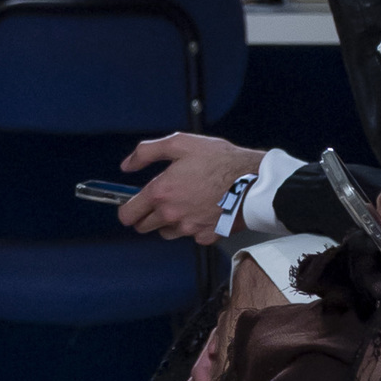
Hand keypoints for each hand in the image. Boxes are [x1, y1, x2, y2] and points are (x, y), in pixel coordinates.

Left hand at [119, 131, 260, 240]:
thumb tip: (127, 165)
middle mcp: (172, 215)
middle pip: (143, 227)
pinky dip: (193, 226)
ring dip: (169, 222)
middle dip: (147, 215)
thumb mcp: (180, 144)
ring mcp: (189, 228)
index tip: (131, 204)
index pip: (128, 214)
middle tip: (160, 200)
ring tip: (185, 202)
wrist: (253, 181)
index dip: (127, 209)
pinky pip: (191, 235)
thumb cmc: (220, 161)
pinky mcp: (206, 236)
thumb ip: (146, 153)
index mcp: (161, 193)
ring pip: (167, 232)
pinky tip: (203, 210)